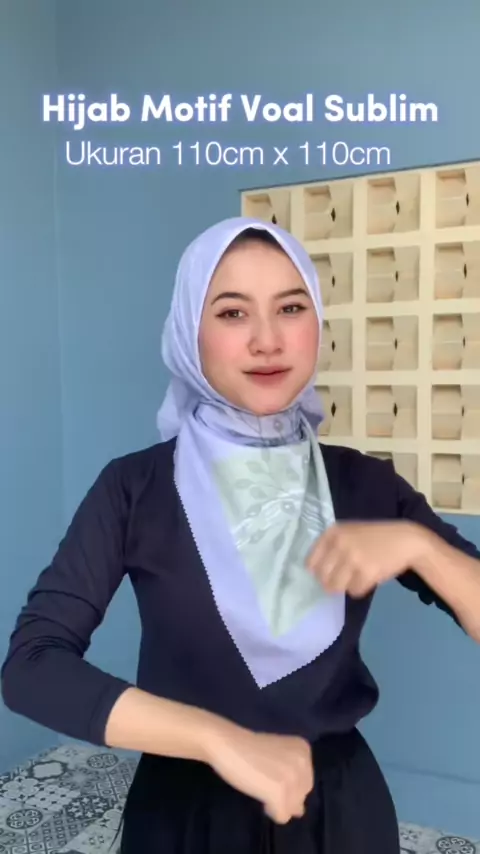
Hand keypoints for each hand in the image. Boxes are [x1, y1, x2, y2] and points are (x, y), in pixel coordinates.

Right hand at [205, 721, 313, 823]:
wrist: (227, 743)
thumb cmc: (248, 749)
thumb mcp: (278, 757)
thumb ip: (293, 778)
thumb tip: (300, 811)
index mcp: (304, 750)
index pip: (306, 783)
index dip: (286, 783)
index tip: (269, 772)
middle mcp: (303, 762)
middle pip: (301, 796)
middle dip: (284, 795)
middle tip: (264, 780)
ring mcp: (293, 778)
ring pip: (292, 808)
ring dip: (276, 803)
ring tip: (260, 784)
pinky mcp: (280, 792)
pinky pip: (282, 816)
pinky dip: (270, 811)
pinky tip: (258, 793)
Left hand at [306, 520, 425, 597]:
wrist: (405, 540)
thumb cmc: (374, 537)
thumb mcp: (348, 532)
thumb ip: (330, 547)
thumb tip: (313, 573)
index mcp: (333, 533)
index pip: (311, 563)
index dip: (318, 572)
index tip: (327, 573)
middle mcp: (340, 544)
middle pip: (322, 578)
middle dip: (332, 582)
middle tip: (345, 577)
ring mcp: (353, 559)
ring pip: (336, 587)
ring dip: (345, 586)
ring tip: (357, 577)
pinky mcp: (367, 573)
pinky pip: (354, 592)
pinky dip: (360, 589)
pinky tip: (369, 578)